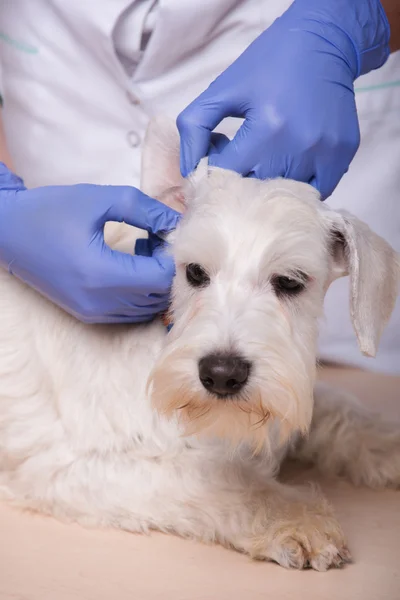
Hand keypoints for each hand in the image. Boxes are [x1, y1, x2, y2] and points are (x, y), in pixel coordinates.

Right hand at [0, 164, 179, 322]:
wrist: (8, 232)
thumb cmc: (50, 211)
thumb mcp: (99, 200)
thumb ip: (144, 210)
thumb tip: (175, 223)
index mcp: (101, 274)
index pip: (160, 279)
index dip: (173, 258)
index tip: (171, 235)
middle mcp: (99, 302)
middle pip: (157, 297)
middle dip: (166, 270)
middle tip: (158, 241)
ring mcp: (92, 313)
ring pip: (145, 308)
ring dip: (154, 282)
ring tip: (143, 252)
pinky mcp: (87, 314)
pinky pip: (128, 312)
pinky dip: (139, 293)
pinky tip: (129, 267)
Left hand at [178, 0, 389, 198]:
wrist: (323, 42)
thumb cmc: (268, 65)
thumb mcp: (224, 89)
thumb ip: (195, 127)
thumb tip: (189, 170)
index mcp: (267, 127)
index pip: (228, 175)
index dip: (217, 172)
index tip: (222, 159)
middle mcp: (299, 145)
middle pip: (257, 189)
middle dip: (243, 182)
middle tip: (244, 161)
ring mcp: (325, 152)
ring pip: (287, 193)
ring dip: (272, 185)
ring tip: (269, 160)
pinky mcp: (343, 154)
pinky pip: (317, 189)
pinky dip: (301, 184)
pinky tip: (292, 163)